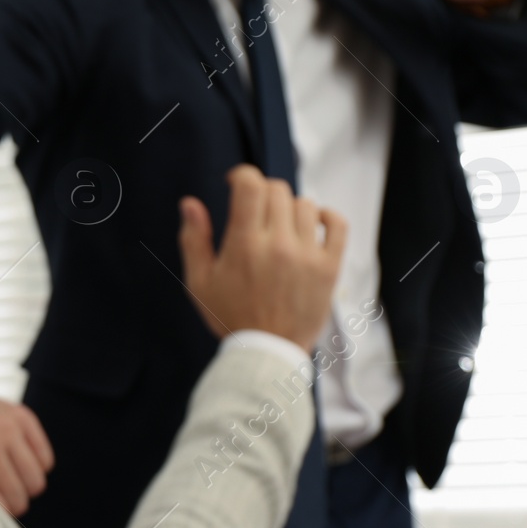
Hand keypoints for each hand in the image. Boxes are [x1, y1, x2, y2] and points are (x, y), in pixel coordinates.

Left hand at [0, 386, 54, 515]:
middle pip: (19, 497)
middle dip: (13, 504)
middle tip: (2, 499)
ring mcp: (6, 426)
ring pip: (36, 481)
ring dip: (26, 488)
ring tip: (11, 484)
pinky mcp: (21, 416)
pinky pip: (45, 459)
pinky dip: (37, 467)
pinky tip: (19, 465)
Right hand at [178, 165, 346, 352]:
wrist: (267, 352)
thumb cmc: (229, 317)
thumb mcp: (199, 282)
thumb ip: (194, 239)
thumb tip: (190, 203)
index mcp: (244, 245)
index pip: (250, 184)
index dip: (242, 175)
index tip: (236, 183)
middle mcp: (278, 244)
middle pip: (277, 190)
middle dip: (262, 193)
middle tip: (256, 212)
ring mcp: (308, 255)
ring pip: (304, 204)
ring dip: (289, 208)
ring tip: (280, 226)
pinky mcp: (329, 267)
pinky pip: (337, 224)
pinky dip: (326, 217)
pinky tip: (312, 225)